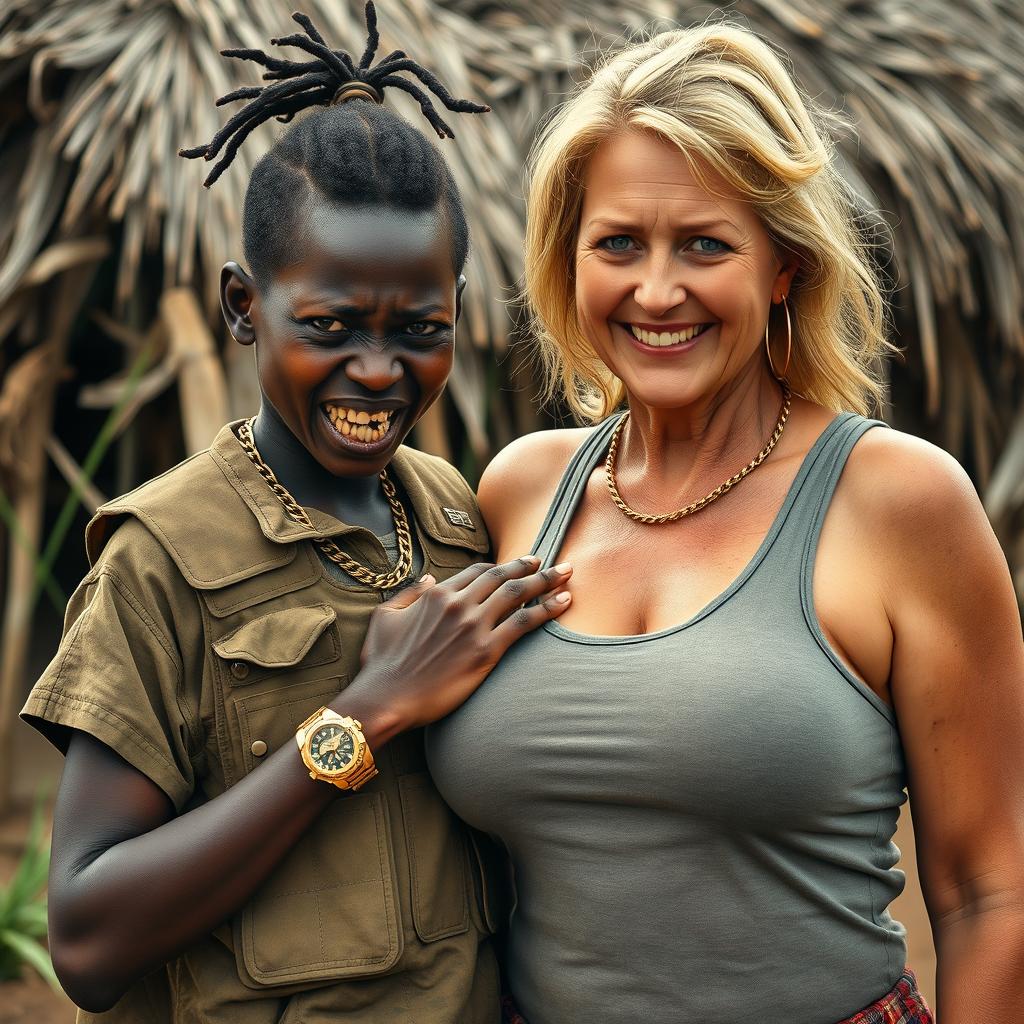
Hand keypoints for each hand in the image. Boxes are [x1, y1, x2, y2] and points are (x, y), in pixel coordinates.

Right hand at [347, 556, 571, 735]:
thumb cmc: (382, 662)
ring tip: (566, 574)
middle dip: (530, 566)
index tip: (518, 565)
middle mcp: (458, 604)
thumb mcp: (386, 617)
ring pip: (518, 594)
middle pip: (502, 577)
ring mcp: (474, 625)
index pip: (477, 572)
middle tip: (550, 562)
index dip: (500, 567)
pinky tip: (564, 603)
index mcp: (436, 595)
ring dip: (546, 581)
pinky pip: (523, 623)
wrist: (387, 697)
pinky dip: (546, 610)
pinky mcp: (486, 651)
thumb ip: (409, 594)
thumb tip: (429, 579)